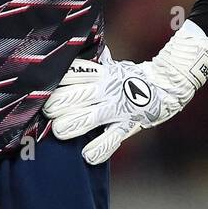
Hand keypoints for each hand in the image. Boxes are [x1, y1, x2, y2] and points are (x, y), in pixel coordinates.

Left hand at [43, 20, 207, 164]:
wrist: (168, 84)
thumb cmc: (131, 78)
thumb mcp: (110, 67)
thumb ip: (90, 65)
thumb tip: (67, 53)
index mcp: (100, 73)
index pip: (71, 74)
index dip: (53, 84)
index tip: (39, 91)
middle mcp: (106, 90)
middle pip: (74, 96)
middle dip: (56, 107)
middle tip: (47, 113)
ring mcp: (118, 108)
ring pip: (88, 118)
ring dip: (71, 126)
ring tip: (60, 132)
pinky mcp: (129, 125)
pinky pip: (112, 139)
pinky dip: (98, 149)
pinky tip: (87, 155)